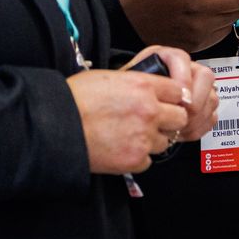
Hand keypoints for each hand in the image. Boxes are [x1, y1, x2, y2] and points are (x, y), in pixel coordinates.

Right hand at [67, 56, 194, 174]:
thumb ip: (134, 83)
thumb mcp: (107, 77)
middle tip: (151, 121)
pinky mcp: (136, 159)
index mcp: (142, 86)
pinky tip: (121, 148)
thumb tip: (146, 89)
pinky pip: (148, 160)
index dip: (171, 97)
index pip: (178, 91)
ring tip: (129, 135)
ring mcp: (144, 137)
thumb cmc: (75, 98)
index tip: (165, 102)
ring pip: (165, 141)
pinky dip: (138, 156)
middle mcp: (149, 110)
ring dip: (152, 139)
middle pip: (180, 117)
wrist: (58, 126)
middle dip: (168, 119)